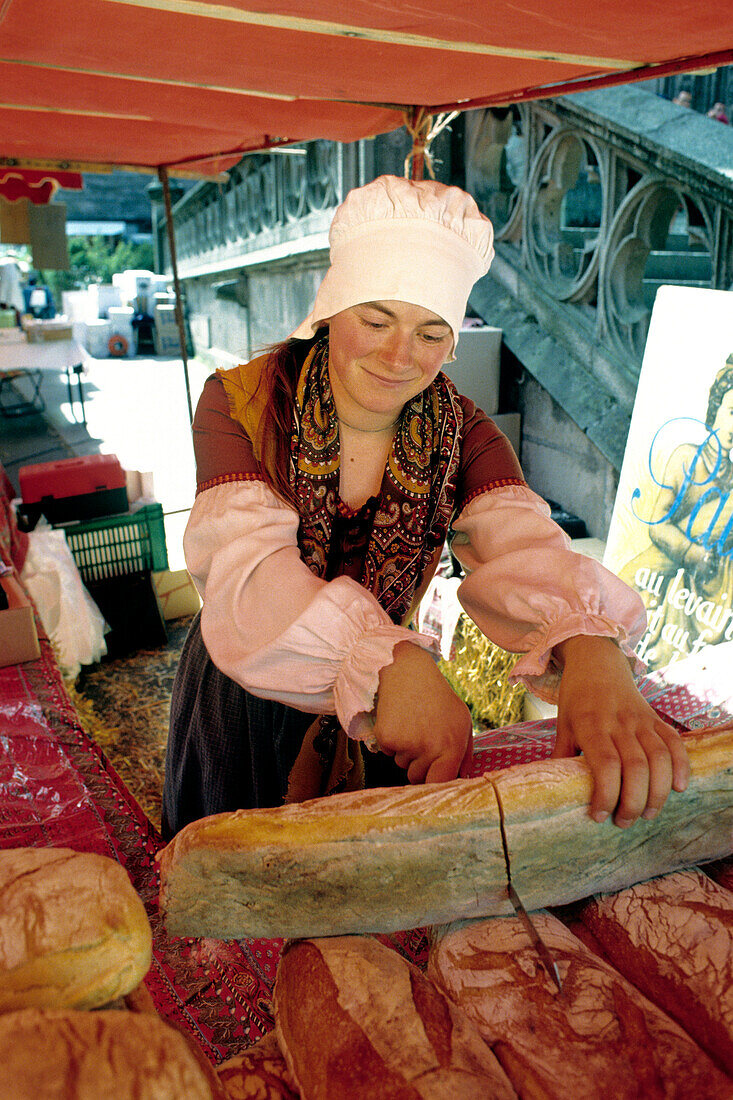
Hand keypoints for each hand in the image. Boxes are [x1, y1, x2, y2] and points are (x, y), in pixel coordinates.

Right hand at [373, 641, 472, 783]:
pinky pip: (387, 752)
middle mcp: (429, 748)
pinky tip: (399, 720)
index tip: (431, 778)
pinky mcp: (386, 737)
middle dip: (419, 764)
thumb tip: (463, 778)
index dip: (434, 783)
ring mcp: (406, 744)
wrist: (408, 672)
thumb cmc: (438, 698)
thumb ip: (465, 753)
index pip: (441, 783)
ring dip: (405, 751)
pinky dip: (391, 741)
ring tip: (412, 723)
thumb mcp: (462, 720)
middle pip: (417, 777)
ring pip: (402, 764)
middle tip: (422, 736)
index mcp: (452, 746)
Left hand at [552, 635, 689, 826]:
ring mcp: (640, 719)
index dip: (607, 794)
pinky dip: (681, 765)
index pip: (606, 765)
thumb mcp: (562, 724)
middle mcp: (619, 722)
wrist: (597, 661)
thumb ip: (562, 756)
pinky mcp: (655, 718)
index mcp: (591, 725)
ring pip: (659, 758)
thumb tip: (554, 791)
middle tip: (624, 822)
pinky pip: (674, 742)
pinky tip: (678, 787)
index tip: (600, 816)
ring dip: (658, 791)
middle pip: (636, 767)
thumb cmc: (576, 697)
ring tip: (648, 813)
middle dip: (634, 802)